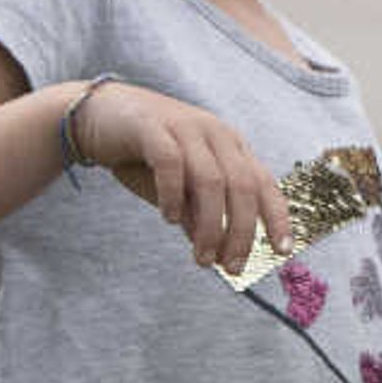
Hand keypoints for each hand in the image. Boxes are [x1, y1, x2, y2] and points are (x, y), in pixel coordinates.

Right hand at [69, 78, 294, 275]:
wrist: (98, 115)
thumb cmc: (144, 156)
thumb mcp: (179, 191)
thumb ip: (198, 217)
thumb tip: (217, 255)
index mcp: (230, 146)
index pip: (264, 183)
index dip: (278, 217)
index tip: (282, 251)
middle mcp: (215, 134)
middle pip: (243, 186)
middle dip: (241, 232)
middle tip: (231, 267)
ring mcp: (186, 127)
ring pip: (211, 180)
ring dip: (210, 225)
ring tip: (202, 258)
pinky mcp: (152, 128)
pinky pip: (171, 163)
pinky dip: (174, 194)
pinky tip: (169, 218)